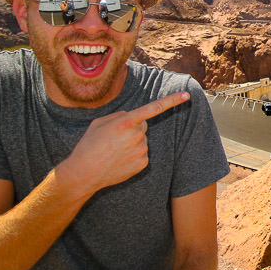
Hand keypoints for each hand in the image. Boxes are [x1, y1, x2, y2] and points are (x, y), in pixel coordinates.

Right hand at [56, 91, 190, 197]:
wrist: (84, 173)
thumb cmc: (89, 145)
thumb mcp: (99, 123)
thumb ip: (119, 115)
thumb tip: (132, 116)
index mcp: (125, 122)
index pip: (153, 108)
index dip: (171, 101)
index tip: (186, 96)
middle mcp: (137, 135)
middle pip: (143, 126)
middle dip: (133, 128)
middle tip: (114, 139)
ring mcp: (142, 150)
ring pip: (142, 140)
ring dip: (132, 143)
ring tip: (114, 151)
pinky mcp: (143, 163)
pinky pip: (142, 153)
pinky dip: (133, 155)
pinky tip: (119, 160)